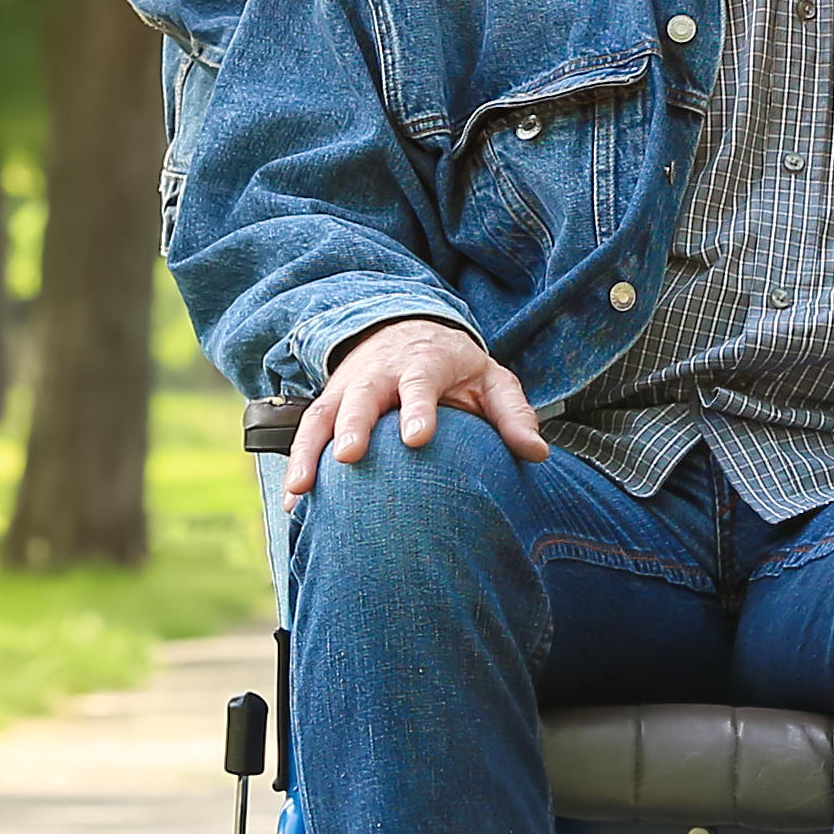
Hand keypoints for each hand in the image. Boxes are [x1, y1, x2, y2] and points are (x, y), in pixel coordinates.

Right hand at [281, 315, 549, 496]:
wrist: (405, 329)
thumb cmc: (454, 367)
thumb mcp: (490, 379)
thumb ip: (512, 415)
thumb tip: (537, 453)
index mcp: (424, 363)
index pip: (420, 383)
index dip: (418, 409)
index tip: (417, 439)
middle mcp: (379, 373)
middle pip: (362, 396)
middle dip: (354, 425)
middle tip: (349, 458)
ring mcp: (348, 387)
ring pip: (324, 415)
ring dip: (310, 451)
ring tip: (302, 489)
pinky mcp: (328, 404)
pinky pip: (307, 433)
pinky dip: (298, 464)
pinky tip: (296, 503)